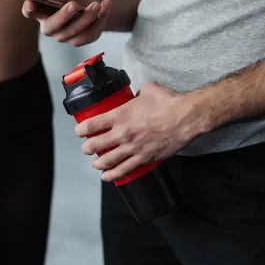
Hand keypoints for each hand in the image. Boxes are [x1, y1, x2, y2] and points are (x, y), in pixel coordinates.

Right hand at [22, 0, 111, 46]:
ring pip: (74, 31)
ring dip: (87, 17)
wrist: (89, 3)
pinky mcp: (81, 40)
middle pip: (52, 27)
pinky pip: (90, 34)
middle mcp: (50, 27)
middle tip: (74, 4)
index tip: (31, 2)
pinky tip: (105, 5)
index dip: (28, 9)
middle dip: (63, 16)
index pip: (29, 13)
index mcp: (41, 11)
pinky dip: (100, 19)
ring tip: (96, 4)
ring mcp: (65, 36)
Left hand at [75, 82, 196, 180]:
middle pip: (95, 145)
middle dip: (87, 148)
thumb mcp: (149, 89)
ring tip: (95, 163)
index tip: (79, 131)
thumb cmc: (169, 103)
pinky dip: (113, 174)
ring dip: (97, 163)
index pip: (92, 124)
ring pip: (107, 160)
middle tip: (86, 148)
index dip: (81, 129)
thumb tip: (139, 93)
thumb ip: (139, 92)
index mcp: (120, 115)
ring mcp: (133, 147)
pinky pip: (124, 169)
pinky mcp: (144, 158)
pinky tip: (107, 176)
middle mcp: (123, 133)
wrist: (186, 117)